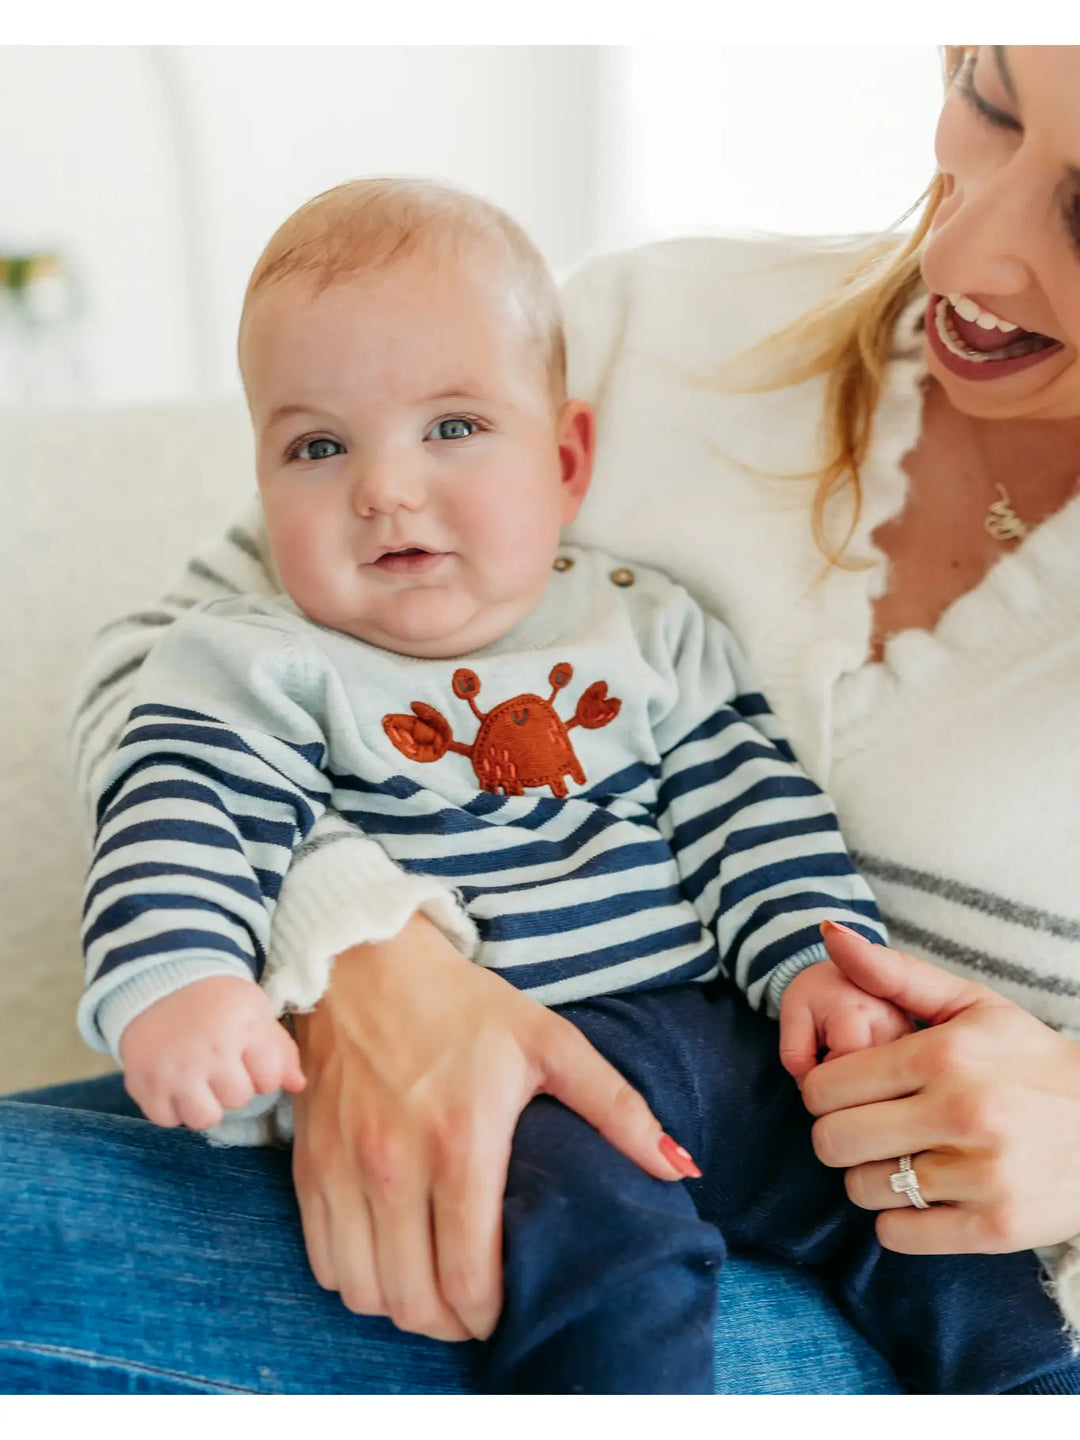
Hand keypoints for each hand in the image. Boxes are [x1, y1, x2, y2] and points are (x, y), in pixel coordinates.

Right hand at [119, 975, 305, 1128]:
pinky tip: (174, 1084)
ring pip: (204, 1118)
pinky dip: (172, 1108)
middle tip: (219, 1065)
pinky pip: (168, 1120)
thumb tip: (298, 1086)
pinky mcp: (145, 1083)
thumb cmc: (215, 1001)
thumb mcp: (255, 1011)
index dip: (263, 1073)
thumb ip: (280, 1050)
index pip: (270, 1079)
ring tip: (199, 1082)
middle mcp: (210, 1049)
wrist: (157, 984)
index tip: (248, 1058)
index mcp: (244, 1026)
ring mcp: (175, 1069)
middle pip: (238, 1099)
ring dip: (205, 1104)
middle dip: (233, 1086)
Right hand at [290, 912, 694, 1343]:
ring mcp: (343, 1167)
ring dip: (399, 1306)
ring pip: (362, 1292)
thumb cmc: (462, 1004)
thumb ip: (617, 1108)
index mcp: (460, 1144)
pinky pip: (323, 1259)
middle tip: (474, 1306)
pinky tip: (387, 1256)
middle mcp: (393, 1166)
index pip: (469, 1280)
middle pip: (412, 1302)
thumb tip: (678, 1166)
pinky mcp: (308, 1162)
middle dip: (450, 1323)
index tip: (508, 1306)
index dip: (491, 1316)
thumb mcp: (549, 1042)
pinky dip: (354, 1277)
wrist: (365, 958)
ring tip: (431, 1286)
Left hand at [802, 923, 1079, 1254]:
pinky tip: (924, 1195)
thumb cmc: (1027, 1060)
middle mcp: (961, 1112)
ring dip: (869, 1178)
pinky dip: (898, 1221)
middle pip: (833, 1141)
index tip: (846, 1094)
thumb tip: (828, 933)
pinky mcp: (997, 1226)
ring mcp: (982, 1173)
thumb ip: (893, 972)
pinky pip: (899, 1236)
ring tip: (901, 1159)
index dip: (822, 1093)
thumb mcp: (970, 1004)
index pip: (825, 1087)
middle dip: (837, 1136)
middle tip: (865, 1129)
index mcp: (944, 1055)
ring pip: (862, 1190)